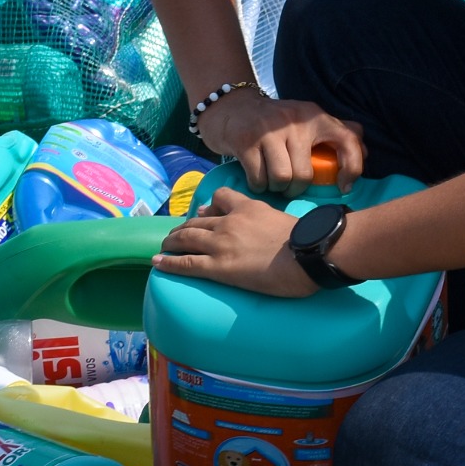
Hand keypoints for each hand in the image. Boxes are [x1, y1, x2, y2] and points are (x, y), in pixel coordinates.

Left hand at [152, 188, 319, 296]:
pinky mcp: (218, 267)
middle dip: (183, 227)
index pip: (221, 198)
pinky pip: (186, 263)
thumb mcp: (283, 218)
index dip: (209, 207)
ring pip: (186, 238)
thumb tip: (264, 225)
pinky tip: (158, 262)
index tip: (203, 214)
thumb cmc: (305, 241)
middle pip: (197, 221)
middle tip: (176, 235)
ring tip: (164, 246)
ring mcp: (221, 244)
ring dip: (172, 242)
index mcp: (247, 208)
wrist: (307, 254)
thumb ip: (268, 219)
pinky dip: (169, 262)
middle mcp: (228, 222)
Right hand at [194, 88, 365, 197]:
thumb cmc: (274, 122)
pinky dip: (259, 186)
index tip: (344, 186)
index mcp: (315, 116)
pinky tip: (257, 178)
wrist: (231, 106)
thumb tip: (366, 152)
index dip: (353, 168)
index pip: (348, 140)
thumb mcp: (305, 119)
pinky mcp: (246, 142)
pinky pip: (259, 179)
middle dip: (296, 188)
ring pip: (283, 179)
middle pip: (305, 174)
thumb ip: (336, 132)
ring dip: (277, 189)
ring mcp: (270, 131)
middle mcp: (296, 121)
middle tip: (289, 185)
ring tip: (272, 182)